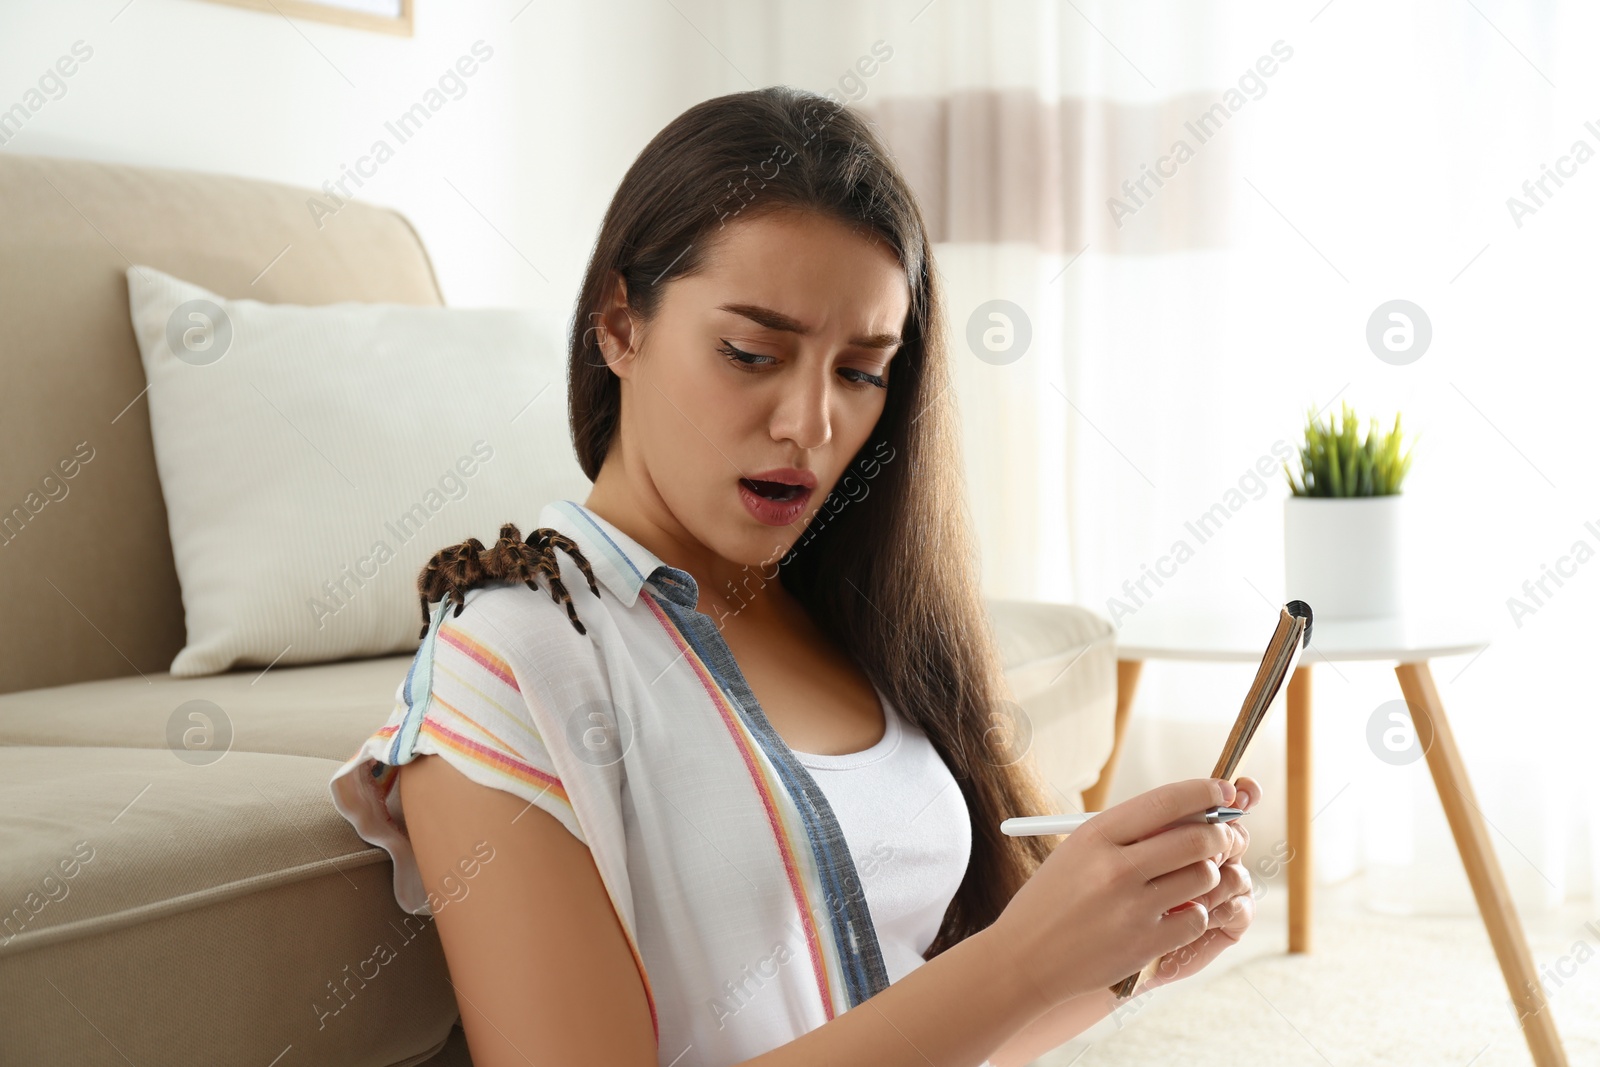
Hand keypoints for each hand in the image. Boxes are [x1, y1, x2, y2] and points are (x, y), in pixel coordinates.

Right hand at [985, 778, 1241, 1010]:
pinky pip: (1197, 918)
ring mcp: (1133, 908)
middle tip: (1222, 838)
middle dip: (1220, 835)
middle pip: (1198, 839)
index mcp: (1096, 835)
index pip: (1167, 801)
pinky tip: (1174, 912)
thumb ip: (1129, 832)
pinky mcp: (1146, 944)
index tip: (1223, 791)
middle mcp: (1116, 868)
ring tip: (1192, 878)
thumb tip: (1193, 811)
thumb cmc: (1054, 899)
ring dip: (1209, 875)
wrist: (1025, 958)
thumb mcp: (1078, 851)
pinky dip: (1195, 913)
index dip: (1205, 791)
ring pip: (1205, 877)